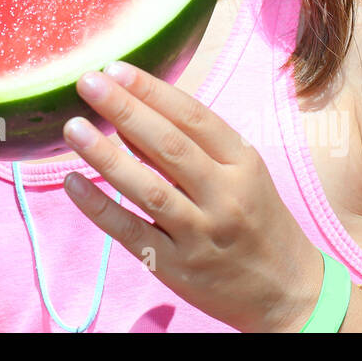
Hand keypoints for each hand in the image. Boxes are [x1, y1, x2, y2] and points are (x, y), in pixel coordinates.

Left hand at [59, 60, 323, 331]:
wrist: (289, 292)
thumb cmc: (257, 219)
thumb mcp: (240, 173)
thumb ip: (191, 144)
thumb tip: (128, 117)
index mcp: (243, 163)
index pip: (194, 117)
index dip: (152, 91)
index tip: (115, 68)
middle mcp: (225, 196)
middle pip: (169, 146)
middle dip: (126, 110)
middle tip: (88, 82)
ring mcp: (201, 234)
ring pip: (149, 189)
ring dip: (105, 157)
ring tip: (73, 128)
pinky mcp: (177, 268)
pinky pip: (132, 233)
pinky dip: (100, 207)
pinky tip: (72, 183)